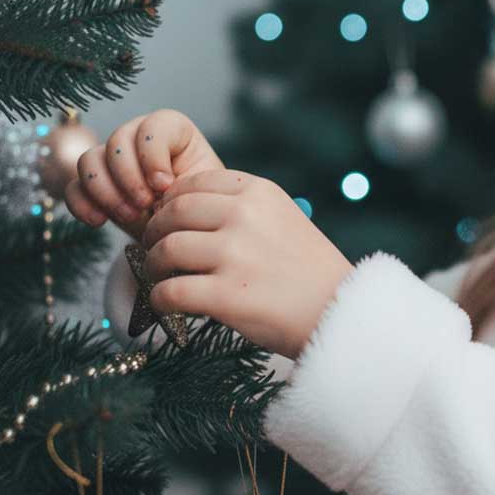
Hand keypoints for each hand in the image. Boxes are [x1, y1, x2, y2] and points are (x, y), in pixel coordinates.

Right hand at [64, 109, 224, 242]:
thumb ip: (186, 182)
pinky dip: (82, 204)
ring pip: (89, 160)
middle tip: (145, 205)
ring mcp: (112, 160)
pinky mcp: (94, 186)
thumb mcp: (203, 192)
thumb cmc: (200, 206)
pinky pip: (73, 187)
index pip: (153, 126)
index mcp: (173, 131)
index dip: (153, 155)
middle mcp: (138, 138)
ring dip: (106, 191)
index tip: (165, 185)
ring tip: (130, 216)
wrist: (186, 232)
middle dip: (129, 177)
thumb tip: (160, 187)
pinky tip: (99, 221)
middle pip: (117, 141)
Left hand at [140, 168, 354, 359]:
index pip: (194, 183)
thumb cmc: (309, 270)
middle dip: (155, 232)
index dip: (172, 202)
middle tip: (154, 249)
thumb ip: (242, 208)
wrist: (340, 311)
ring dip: (154, 266)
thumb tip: (182, 210)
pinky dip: (160, 299)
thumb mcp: (284, 218)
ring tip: (162, 277)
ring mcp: (235, 255)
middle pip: (173, 213)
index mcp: (260, 192)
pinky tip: (167, 304)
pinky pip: (169, 292)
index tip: (169, 220)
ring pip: (166, 250)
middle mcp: (245, 216)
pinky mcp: (226, 295)